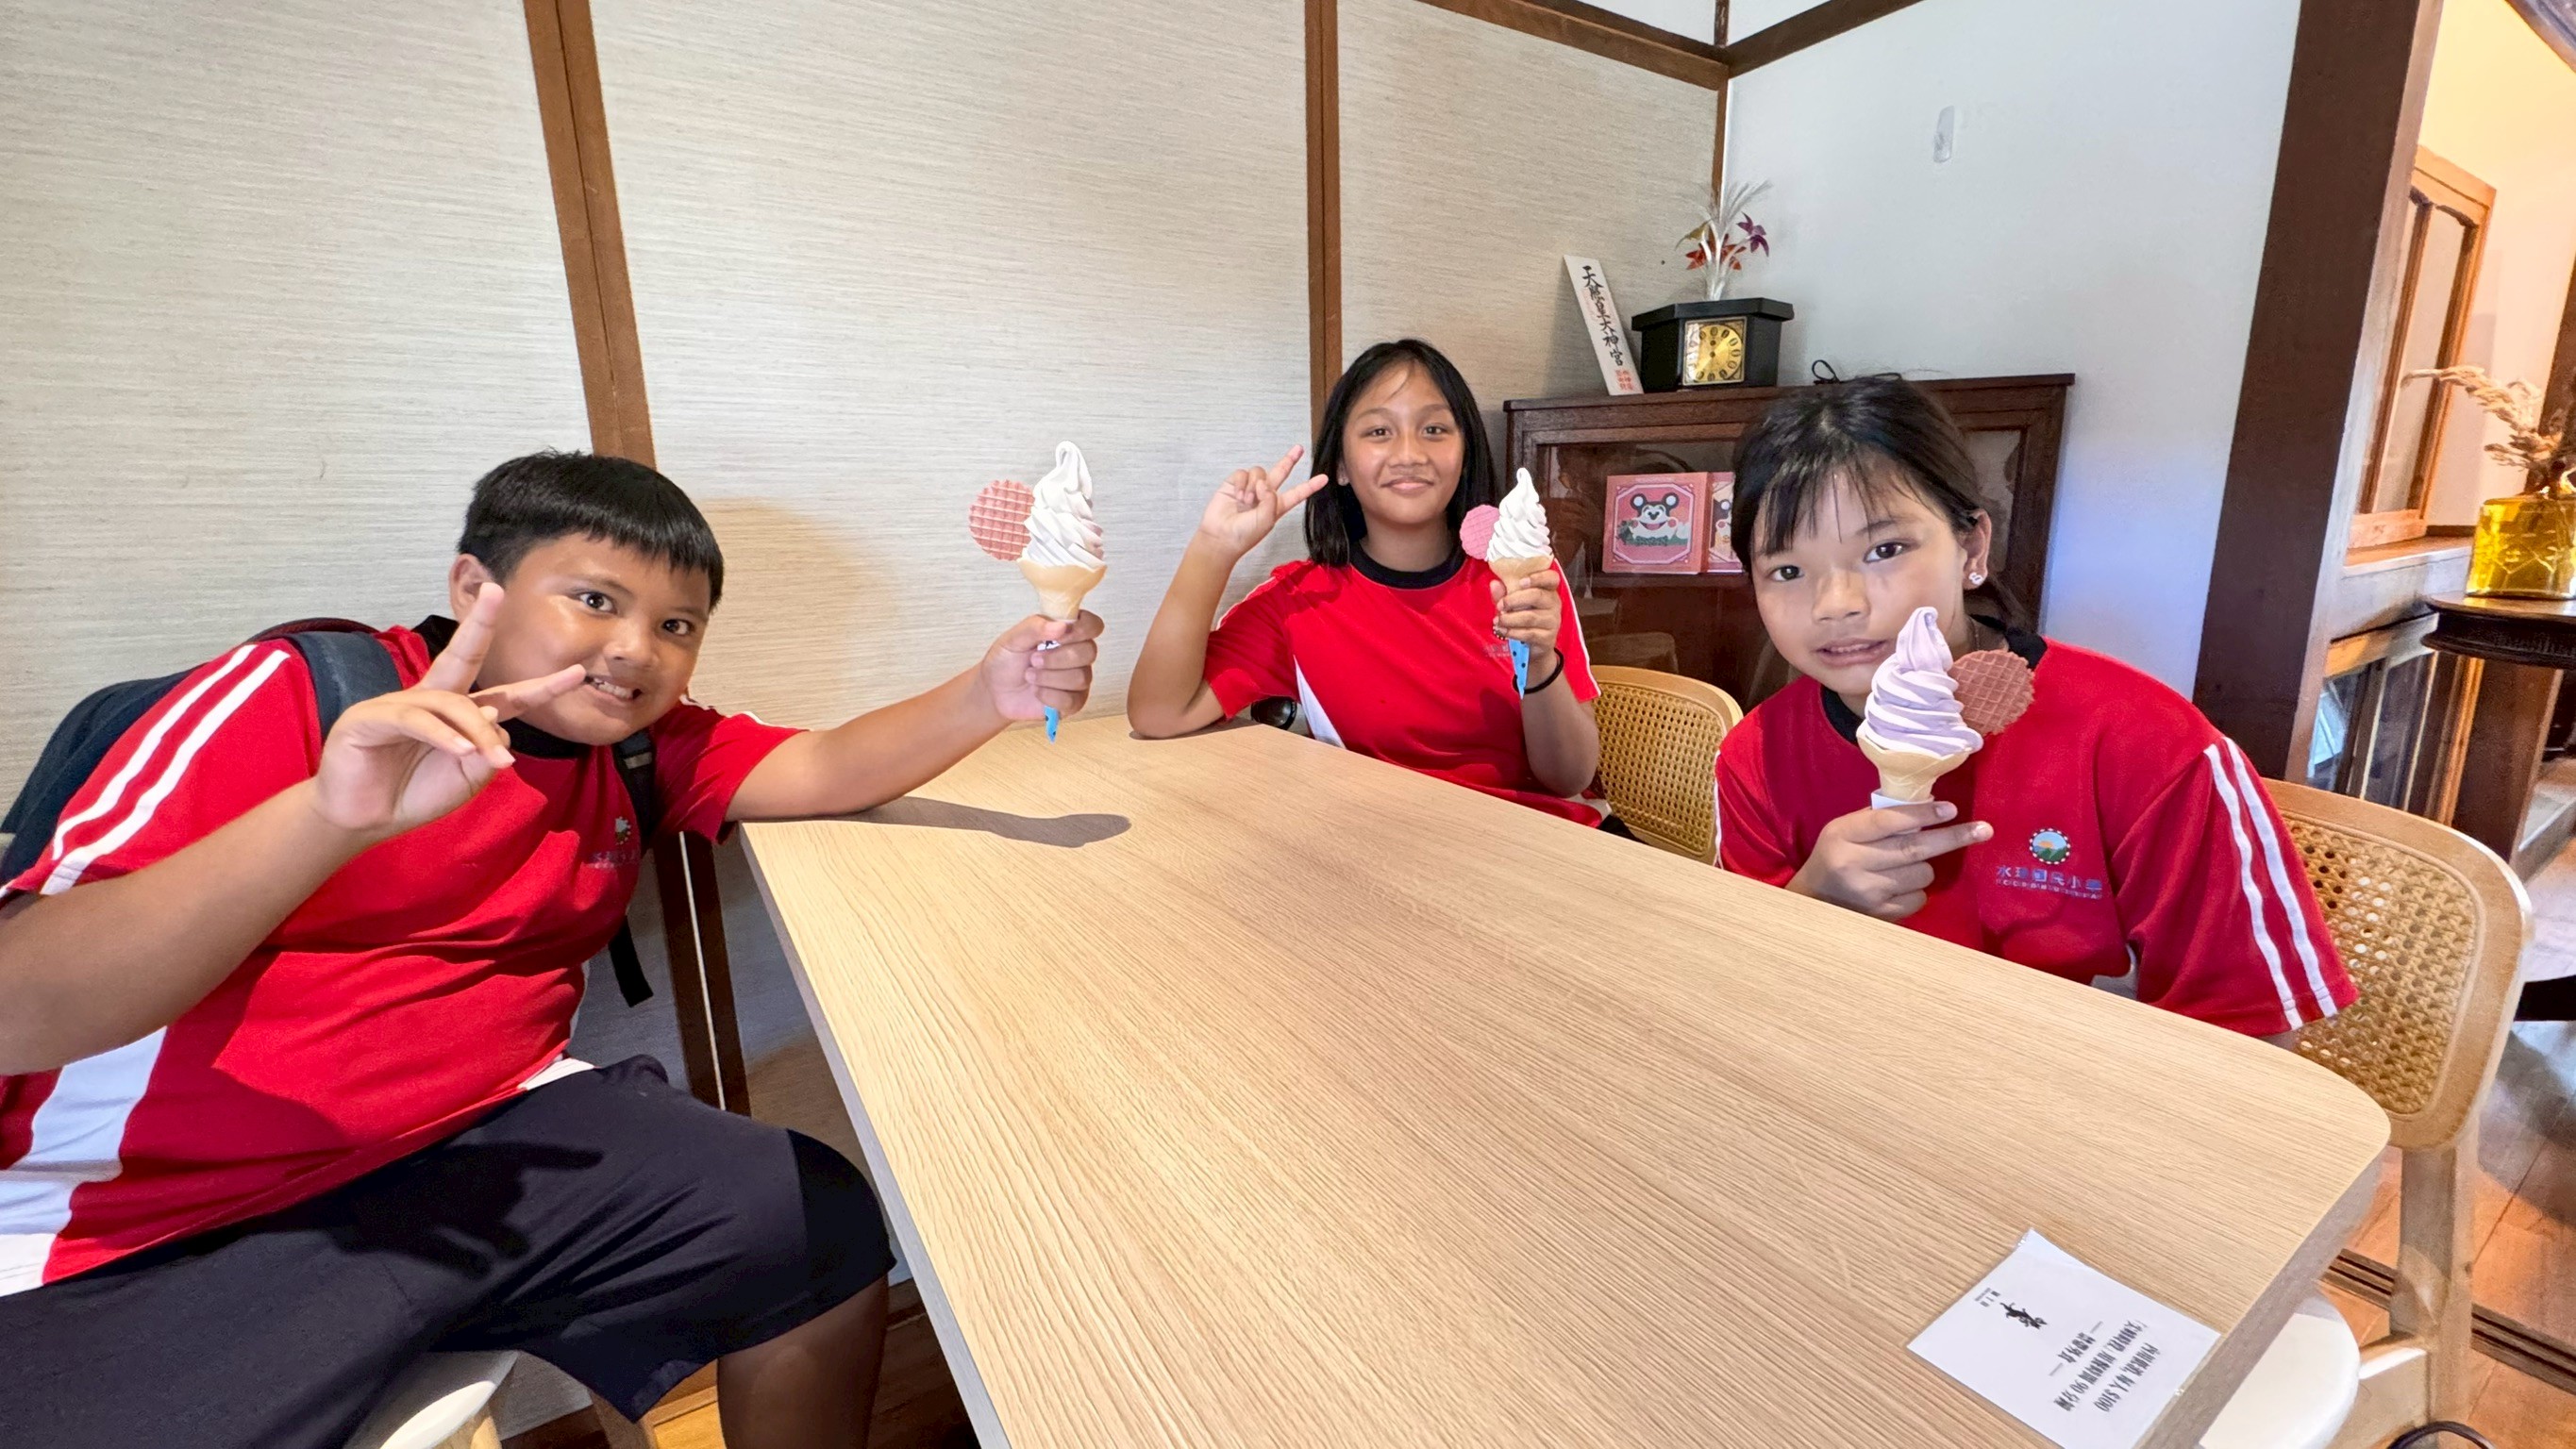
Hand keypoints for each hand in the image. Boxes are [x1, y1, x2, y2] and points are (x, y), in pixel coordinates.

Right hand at [307, 585, 587, 841]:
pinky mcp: (370, 718)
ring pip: (450, 703)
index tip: (579, 672)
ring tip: (493, 757)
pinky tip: (461, 750)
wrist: (365, 820)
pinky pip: (415, 719)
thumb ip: (487, 755)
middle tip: (496, 591)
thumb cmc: (415, 795)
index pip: (507, 696)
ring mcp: (398, 704)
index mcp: (458, 714)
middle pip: (461, 656)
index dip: (541, 687)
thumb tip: (499, 724)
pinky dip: (442, 735)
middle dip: (479, 624)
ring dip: (477, 730)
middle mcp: (431, 700)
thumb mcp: (466, 779)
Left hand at [981, 611, 1103, 722]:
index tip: (1059, 635)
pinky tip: (1037, 691)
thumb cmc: (1007, 661)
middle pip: (1089, 652)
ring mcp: (1078, 679)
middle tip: (1033, 660)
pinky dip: (1049, 695)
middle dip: (1057, 658)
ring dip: (1049, 677)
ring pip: (1080, 677)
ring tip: (1030, 676)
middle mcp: (1078, 654)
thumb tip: (1062, 625)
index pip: (1093, 625)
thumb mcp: (1014, 638)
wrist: (995, 690)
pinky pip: (1072, 700)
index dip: (1082, 629)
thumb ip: (1036, 627)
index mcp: (1067, 633)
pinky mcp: (1073, 702)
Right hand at [1197, 445, 1328, 557]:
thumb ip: (1271, 499)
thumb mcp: (1266, 520)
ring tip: (1246, 501)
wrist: (1221, 537)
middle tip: (1299, 449)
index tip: (1324, 478)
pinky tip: (1237, 496)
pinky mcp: (1235, 484)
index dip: (1310, 486)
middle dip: (1289, 460)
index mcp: (1277, 506)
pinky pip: (1243, 473)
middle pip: (1281, 472)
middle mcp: (1265, 495)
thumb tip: (1263, 483)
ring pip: (1259, 472)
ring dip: (1254, 486)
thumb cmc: (1245, 534)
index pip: (1297, 494)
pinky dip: (1241, 484)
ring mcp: (1250, 488)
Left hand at [1491, 563, 1563, 659]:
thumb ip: (1504, 593)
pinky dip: (1512, 632)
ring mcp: (1553, 621)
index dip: (1539, 577)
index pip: (1552, 578)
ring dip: (1510, 619)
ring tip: (1497, 620)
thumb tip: (1494, 584)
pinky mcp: (1547, 637)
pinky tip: (1502, 630)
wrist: (1535, 644)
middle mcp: (1554, 603)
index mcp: (1548, 589)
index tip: (1521, 581)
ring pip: (1530, 617)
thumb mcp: (1514, 603)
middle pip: (1537, 596)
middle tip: (1500, 605)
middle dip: (1514, 600)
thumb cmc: (1525, 616)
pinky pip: (1529, 633)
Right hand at [1787, 802, 1991, 920]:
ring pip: (1921, 874)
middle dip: (1952, 837)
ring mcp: (1868, 893)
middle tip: (1984, 830)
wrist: (1813, 901)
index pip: (1888, 821)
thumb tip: (1930, 807)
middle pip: (1913, 848)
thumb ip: (1879, 820)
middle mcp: (1853, 864)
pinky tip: (1900, 886)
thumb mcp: (1845, 830)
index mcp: (1843, 835)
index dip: (1923, 815)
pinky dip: (1916, 890)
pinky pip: (1918, 898)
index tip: (1951, 809)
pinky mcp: (1880, 916)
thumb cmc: (1836, 856)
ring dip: (1924, 867)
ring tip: (1906, 865)